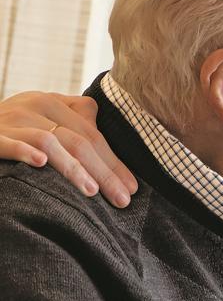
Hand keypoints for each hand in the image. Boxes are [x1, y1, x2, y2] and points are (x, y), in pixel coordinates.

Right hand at [0, 91, 136, 206]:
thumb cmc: (11, 129)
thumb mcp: (42, 117)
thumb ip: (73, 118)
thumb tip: (101, 124)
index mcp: (51, 102)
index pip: (92, 134)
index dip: (114, 161)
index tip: (132, 188)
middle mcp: (32, 105)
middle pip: (78, 140)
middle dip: (105, 171)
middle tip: (122, 198)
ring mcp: (9, 120)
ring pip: (51, 141)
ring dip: (73, 167)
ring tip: (92, 191)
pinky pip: (9, 141)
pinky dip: (24, 150)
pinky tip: (41, 162)